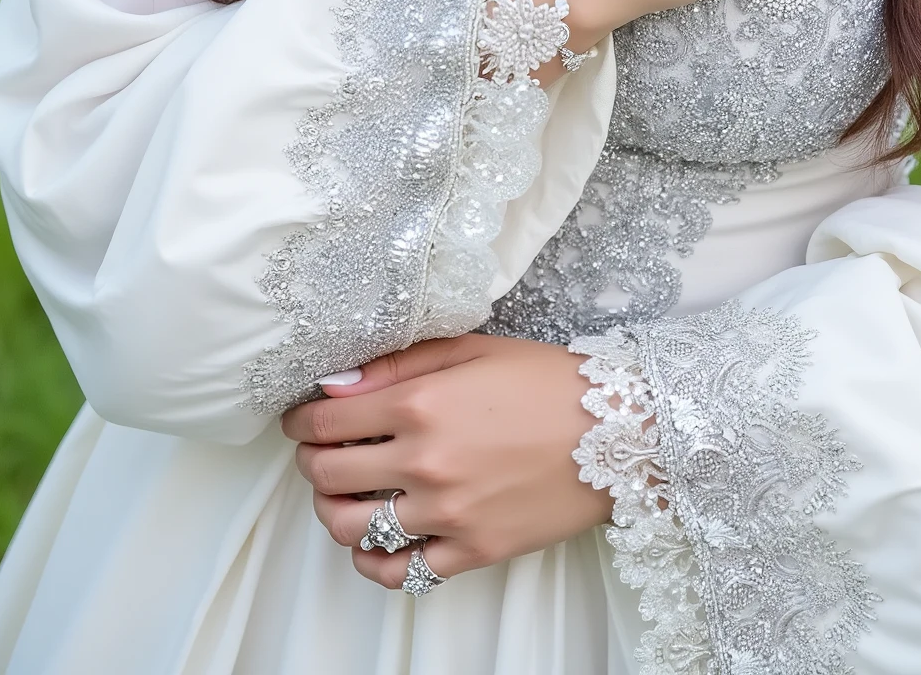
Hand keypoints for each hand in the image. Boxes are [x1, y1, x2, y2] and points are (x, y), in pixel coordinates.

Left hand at [283, 334, 610, 586]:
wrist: (618, 432)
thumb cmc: (547, 380)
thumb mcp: (472, 348)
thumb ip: (399, 364)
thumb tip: (337, 385)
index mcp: (420, 404)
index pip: (326, 420)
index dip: (302, 421)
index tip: (303, 420)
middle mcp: (424, 462)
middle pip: (326, 476)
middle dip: (311, 463)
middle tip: (321, 453)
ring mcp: (446, 514)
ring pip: (351, 528)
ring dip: (332, 511)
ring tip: (344, 497)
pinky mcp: (472, 551)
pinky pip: (399, 572)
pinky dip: (373, 561)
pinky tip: (375, 541)